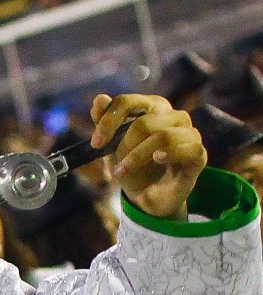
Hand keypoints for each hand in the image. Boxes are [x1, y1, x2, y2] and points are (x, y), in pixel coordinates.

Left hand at [90, 93, 205, 220]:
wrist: (146, 195)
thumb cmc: (132, 165)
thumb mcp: (111, 146)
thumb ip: (104, 122)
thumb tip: (100, 99)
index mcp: (152, 107)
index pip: (127, 102)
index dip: (108, 121)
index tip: (96, 144)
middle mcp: (174, 115)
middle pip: (143, 122)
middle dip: (123, 146)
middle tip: (116, 166)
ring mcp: (190, 134)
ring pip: (163, 136)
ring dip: (138, 156)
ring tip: (125, 171)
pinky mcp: (199, 154)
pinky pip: (189, 148)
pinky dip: (170, 154)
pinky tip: (157, 159)